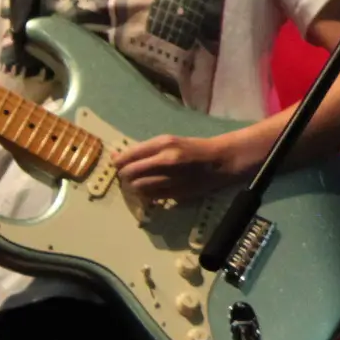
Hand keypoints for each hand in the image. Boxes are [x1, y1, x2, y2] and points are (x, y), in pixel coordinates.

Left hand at [114, 133, 248, 206]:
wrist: (221, 161)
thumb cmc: (193, 148)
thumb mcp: (170, 142)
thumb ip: (146, 150)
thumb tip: (118, 158)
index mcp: (164, 143)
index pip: (128, 156)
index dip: (119, 162)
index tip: (117, 164)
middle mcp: (165, 160)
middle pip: (129, 173)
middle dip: (124, 176)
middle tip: (127, 176)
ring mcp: (171, 178)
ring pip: (138, 187)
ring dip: (135, 187)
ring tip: (140, 183)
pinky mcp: (176, 193)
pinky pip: (151, 197)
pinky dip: (147, 195)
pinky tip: (152, 189)